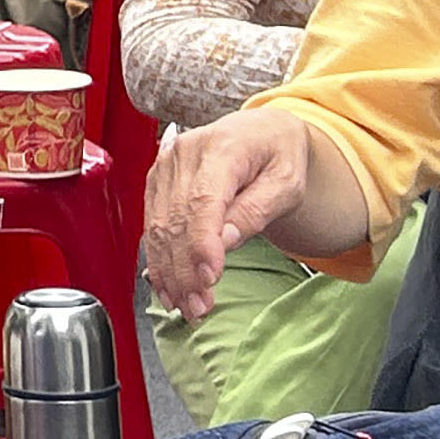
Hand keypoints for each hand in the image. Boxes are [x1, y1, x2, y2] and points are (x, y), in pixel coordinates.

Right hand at [143, 110, 329, 314]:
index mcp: (222, 147)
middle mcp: (185, 153)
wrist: (261, 131)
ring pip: (158, 228)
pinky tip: (169, 287)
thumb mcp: (288, 182)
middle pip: (176, 220)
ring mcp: (165, 167)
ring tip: (187, 306)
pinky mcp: (157, 183)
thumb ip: (257, 210)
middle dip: (186, 270)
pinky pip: (151, 227)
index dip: (202, 244)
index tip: (210, 278)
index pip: (203, 201)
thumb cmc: (278, 153)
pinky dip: (159, 261)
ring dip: (170, 273)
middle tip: (200, 307)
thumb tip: (225, 240)